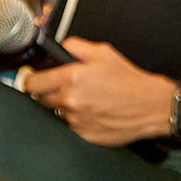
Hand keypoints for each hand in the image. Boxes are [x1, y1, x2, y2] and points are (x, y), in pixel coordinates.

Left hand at [22, 38, 173, 145]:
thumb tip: (64, 45)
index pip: (33, 83)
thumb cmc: (130, 81)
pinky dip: (80, 119)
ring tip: (88, 99)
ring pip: (59, 112)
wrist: (150, 106)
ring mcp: (77, 119)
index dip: (31, 80)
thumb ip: (78, 47)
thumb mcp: (105, 53)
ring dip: (67, 106)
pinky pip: (73, 126)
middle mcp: (71, 100)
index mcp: (72, 78)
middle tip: (69, 87)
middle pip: (42, 99)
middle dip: (51, 92)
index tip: (33, 80)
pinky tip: (95, 111)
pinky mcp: (85, 134)